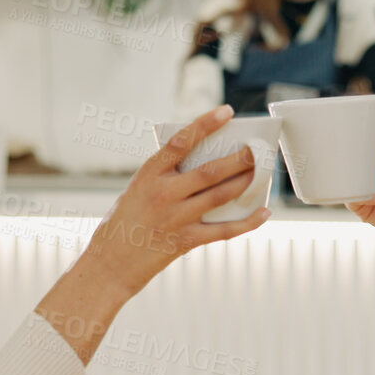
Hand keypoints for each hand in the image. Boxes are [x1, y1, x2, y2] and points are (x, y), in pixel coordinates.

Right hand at [83, 104, 271, 294]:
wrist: (110, 263)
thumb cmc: (127, 220)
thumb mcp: (139, 188)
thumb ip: (169, 176)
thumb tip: (212, 166)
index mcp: (149, 174)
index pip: (182, 141)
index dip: (206, 124)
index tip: (227, 111)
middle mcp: (163, 193)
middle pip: (210, 171)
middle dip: (239, 158)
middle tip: (257, 149)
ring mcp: (175, 218)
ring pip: (221, 195)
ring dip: (245, 182)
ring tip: (261, 171)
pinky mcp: (185, 241)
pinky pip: (224, 230)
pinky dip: (248, 221)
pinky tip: (264, 212)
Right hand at [348, 121, 374, 244]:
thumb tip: (369, 117)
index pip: (361, 133)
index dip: (356, 129)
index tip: (352, 125)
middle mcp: (371, 165)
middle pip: (349, 152)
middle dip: (353, 151)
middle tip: (363, 153)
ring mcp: (365, 184)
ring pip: (345, 174)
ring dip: (361, 174)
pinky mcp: (362, 205)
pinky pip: (350, 196)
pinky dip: (366, 194)